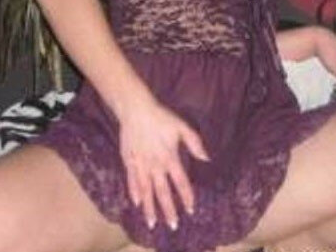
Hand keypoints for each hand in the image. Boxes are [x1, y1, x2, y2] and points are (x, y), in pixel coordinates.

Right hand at [118, 95, 210, 230]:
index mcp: (170, 157)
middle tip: (173, 226)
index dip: (186, 197)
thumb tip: (206, 159)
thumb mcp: (182, 126)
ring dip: (150, 208)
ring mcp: (141, 164)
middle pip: (163, 192)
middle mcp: (155, 165)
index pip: (181, 182)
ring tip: (152, 223)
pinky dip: (134, 193)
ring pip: (146, 191)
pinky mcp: (129, 161)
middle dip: (169, 210)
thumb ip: (195, 143)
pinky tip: (137, 203)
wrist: (136, 110)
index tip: (191, 210)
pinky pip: (131, 180)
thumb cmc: (161, 117)